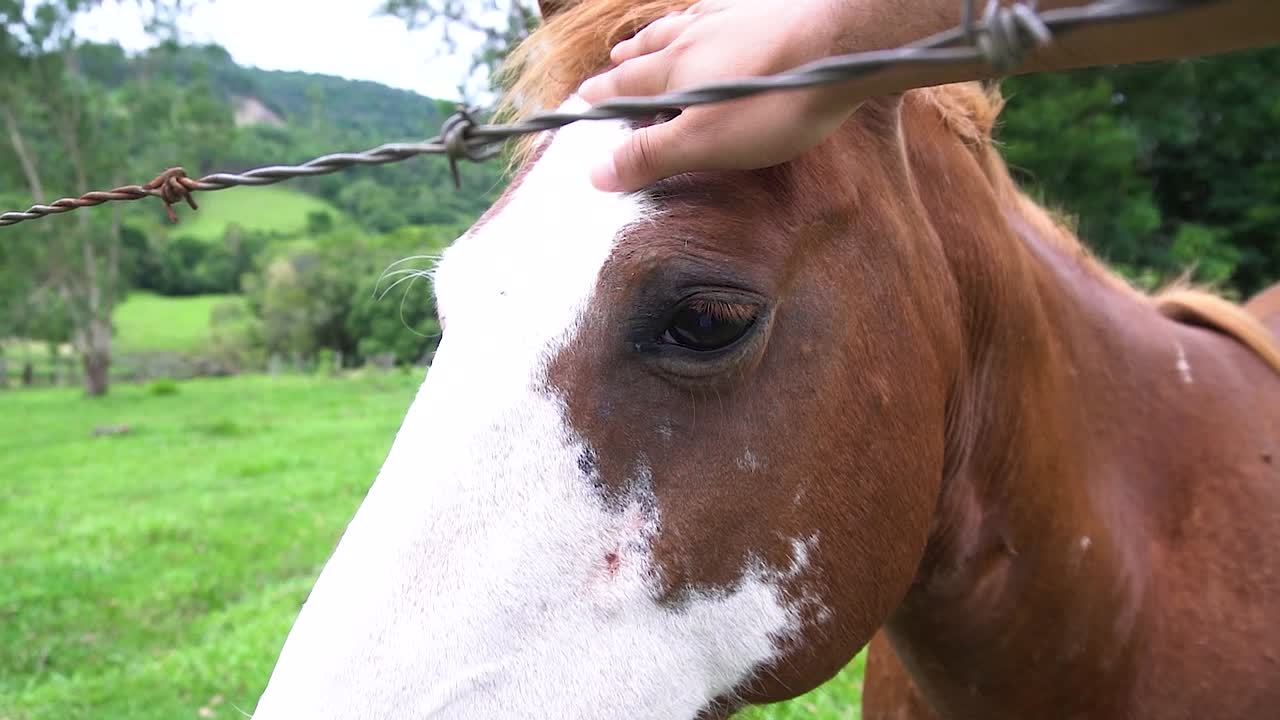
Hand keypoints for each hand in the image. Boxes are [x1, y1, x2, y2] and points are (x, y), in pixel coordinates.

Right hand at [577, 0, 868, 192]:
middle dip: (629, 59)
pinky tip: (721, 13)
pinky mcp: (770, 8)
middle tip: (614, 60)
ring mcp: (734, 15)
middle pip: (652, 47)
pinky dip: (710, 12)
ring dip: (663, 32)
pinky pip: (727, 7)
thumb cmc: (773, 101)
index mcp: (675, 70)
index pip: (626, 85)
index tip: (584, 97)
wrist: (843, 43)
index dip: (604, 95)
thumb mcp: (705, 143)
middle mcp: (696, 35)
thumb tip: (595, 173)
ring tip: (653, 35)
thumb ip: (651, 155)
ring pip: (685, 22)